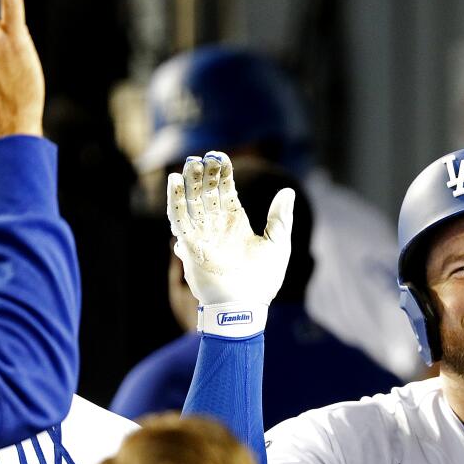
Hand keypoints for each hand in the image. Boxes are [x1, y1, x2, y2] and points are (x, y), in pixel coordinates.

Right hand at [168, 151, 293, 308]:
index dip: (222, 175)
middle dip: (204, 175)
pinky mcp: (191, 247)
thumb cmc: (262, 281)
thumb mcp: (277, 244)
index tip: (221, 156)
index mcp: (236, 224)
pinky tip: (175, 182)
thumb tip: (288, 191)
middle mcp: (217, 227)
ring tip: (190, 163)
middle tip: (202, 155)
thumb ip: (280, 218)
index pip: (226, 193)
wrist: (246, 308)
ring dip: (189, 183)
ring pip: (192, 203)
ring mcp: (203, 235)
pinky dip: (176, 201)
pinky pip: (179, 220)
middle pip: (206, 194)